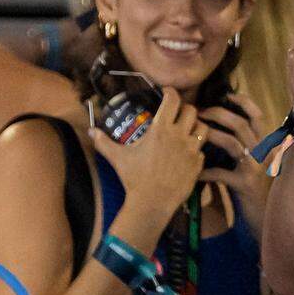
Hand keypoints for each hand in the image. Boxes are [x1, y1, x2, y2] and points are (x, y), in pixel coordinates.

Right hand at [89, 87, 207, 220]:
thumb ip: (103, 142)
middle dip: (185, 109)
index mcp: (161, 129)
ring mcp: (192, 149)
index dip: (171, 92)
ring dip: (196, 126)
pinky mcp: (199, 163)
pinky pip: (202, 149)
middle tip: (177, 113)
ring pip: (203, 128)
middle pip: (192, 110)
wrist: (152, 202)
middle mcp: (180, 135)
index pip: (173, 100)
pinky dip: (196, 149)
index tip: (166, 93)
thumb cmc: (134, 178)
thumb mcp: (117, 158)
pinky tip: (186, 153)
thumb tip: (90, 131)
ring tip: (187, 130)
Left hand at [198, 94, 271, 238]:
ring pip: (233, 142)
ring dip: (210, 135)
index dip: (244, 103)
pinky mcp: (245, 185)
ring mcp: (255, 168)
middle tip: (199, 113)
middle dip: (219, 114)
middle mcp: (264, 153)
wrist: (266, 218)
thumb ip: (241, 149)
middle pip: (242, 124)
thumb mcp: (252, 165)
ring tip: (194, 133)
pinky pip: (221, 173)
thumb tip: (215, 130)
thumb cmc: (256, 191)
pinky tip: (193, 173)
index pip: (259, 116)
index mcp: (266, 145)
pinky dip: (205, 172)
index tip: (227, 95)